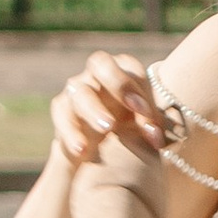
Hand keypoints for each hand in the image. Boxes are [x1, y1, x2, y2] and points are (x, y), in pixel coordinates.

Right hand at [50, 51, 166, 172]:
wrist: (96, 154)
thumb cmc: (128, 132)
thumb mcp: (141, 127)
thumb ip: (149, 126)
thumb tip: (156, 136)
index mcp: (122, 72)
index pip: (129, 66)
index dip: (139, 86)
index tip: (146, 113)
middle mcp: (97, 76)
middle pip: (101, 63)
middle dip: (118, 84)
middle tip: (135, 109)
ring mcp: (77, 90)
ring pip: (82, 92)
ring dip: (95, 110)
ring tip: (108, 128)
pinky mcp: (61, 110)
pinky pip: (63, 116)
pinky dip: (73, 134)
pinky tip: (83, 150)